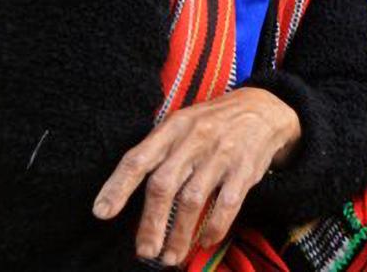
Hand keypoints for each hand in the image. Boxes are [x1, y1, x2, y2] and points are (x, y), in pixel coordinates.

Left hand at [92, 87, 299, 265]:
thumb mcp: (183, 124)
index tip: (102, 213)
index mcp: (173, 128)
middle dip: (150, 224)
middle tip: (144, 252)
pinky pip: (226, 204)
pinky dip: (214, 227)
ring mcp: (221, 154)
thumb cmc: (213, 122)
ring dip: (180, 234)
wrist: (264, 108)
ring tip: (170, 257)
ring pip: (193, 200)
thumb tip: (123, 191)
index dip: (118, 186)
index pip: (139, 158)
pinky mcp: (245, 168)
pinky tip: (205, 240)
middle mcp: (195, 139)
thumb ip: (158, 151)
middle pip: (164, 185)